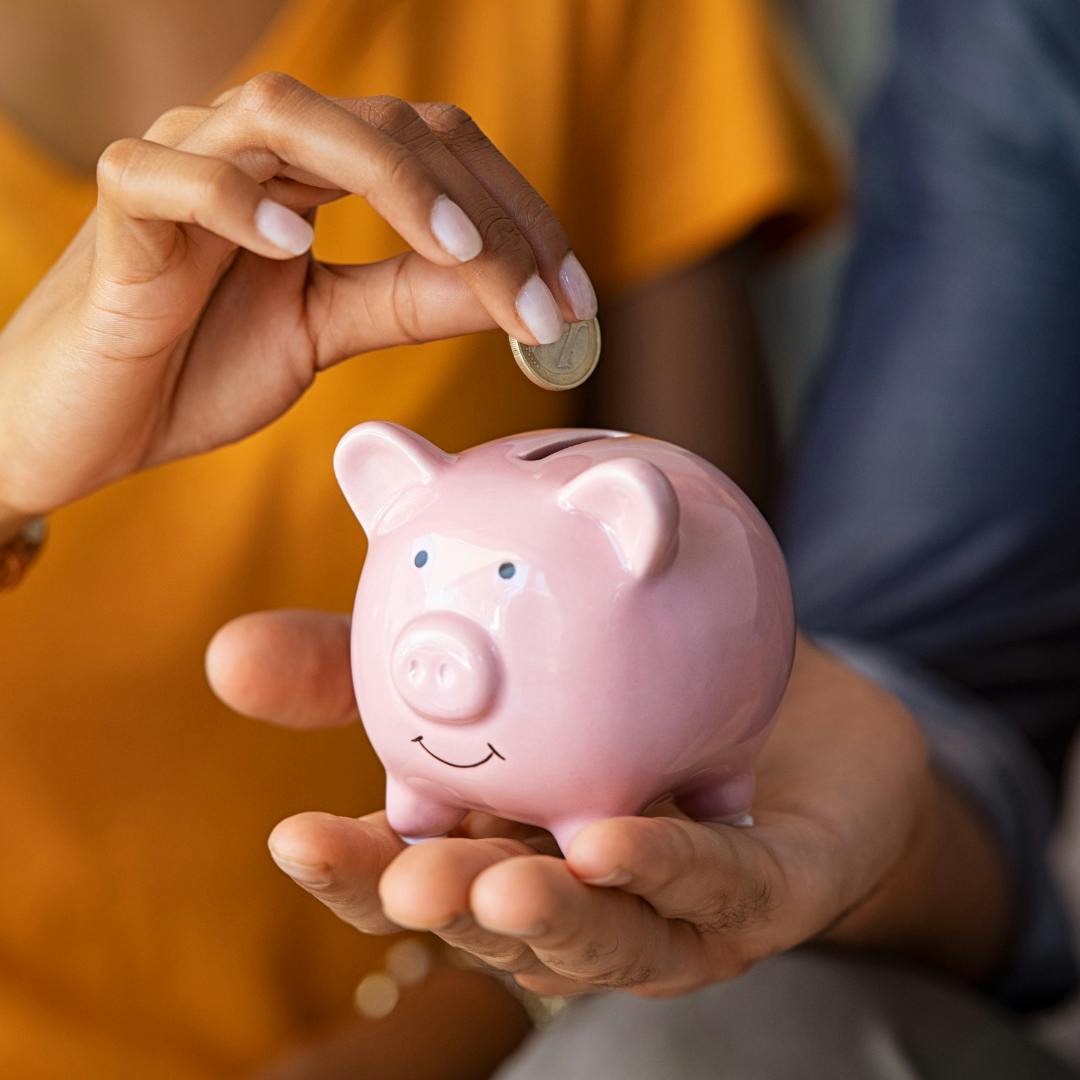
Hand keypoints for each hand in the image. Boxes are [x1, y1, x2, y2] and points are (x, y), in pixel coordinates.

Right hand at [0, 74, 594, 519]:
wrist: (88, 420)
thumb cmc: (199, 365)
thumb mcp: (327, 333)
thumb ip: (408, 302)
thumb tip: (509, 292)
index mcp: (316, 174)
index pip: (441, 156)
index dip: (518, 219)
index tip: (576, 303)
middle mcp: (260, 147)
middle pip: (395, 127)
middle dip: (486, 215)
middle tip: (547, 302)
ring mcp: (186, 162)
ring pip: (293, 116)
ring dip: (392, 182)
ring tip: (459, 257)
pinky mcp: (120, 209)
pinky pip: (170, 174)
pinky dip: (233, 200)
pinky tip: (294, 248)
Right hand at [208, 613, 1008, 996]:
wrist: (787, 690)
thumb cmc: (627, 688)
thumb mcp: (496, 658)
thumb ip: (374, 660)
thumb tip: (227, 649)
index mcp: (502, 846)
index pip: (415, 876)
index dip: (356, 871)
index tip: (294, 837)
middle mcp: (574, 897)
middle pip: (494, 924)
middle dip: (444, 911)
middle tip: (403, 879)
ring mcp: (668, 911)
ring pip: (603, 936)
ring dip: (549, 919)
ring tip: (498, 886)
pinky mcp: (759, 894)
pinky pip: (714, 887)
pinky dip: (667, 867)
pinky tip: (615, 839)